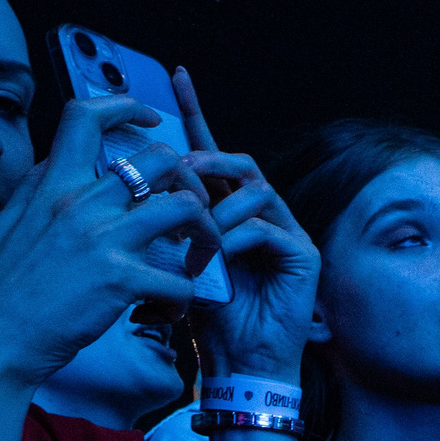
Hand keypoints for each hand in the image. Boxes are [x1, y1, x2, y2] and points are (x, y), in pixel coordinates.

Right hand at [0, 96, 220, 387]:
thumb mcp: (6, 225)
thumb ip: (36, 192)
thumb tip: (52, 164)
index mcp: (52, 186)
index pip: (86, 116)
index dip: (126, 106)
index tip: (152, 118)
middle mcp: (80, 202)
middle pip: (162, 158)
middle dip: (191, 181)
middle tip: (193, 213)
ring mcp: (103, 239)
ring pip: (188, 208)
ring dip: (206, 236)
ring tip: (195, 262)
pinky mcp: (121, 280)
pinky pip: (181, 280)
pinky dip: (182, 300)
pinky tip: (162, 312)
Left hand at [171, 68, 317, 380]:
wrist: (239, 365)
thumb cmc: (206, 319)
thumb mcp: (173, 262)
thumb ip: (164, 224)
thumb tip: (136, 189)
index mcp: (226, 211)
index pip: (211, 154)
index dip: (196, 114)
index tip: (175, 75)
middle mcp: (260, 215)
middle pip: (239, 162)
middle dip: (208, 157)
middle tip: (182, 167)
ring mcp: (285, 233)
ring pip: (254, 190)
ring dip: (219, 208)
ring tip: (199, 236)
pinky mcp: (303, 255)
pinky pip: (267, 227)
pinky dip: (237, 238)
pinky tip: (219, 258)